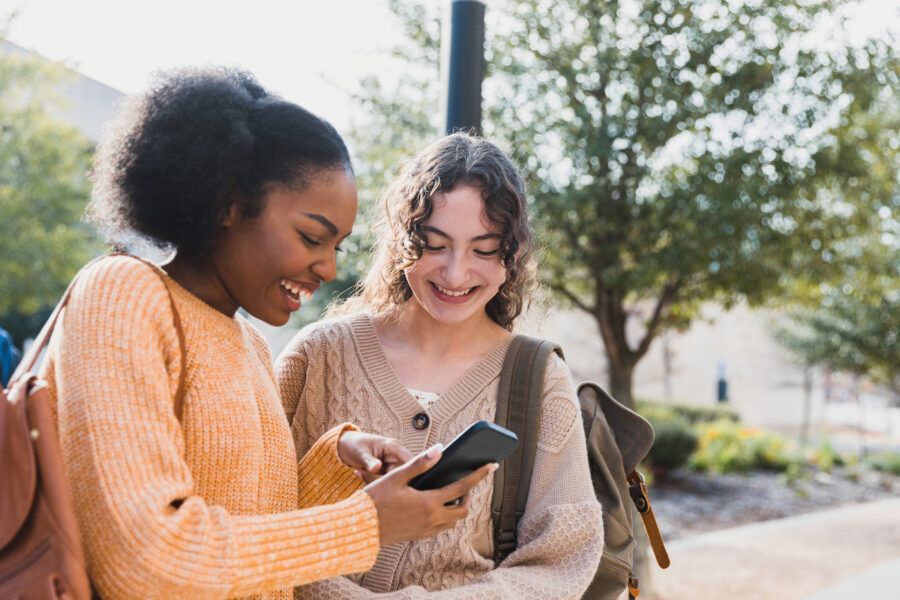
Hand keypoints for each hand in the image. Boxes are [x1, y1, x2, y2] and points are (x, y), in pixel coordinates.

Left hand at [338, 430, 412, 481]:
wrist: (344, 446)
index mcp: (393, 447)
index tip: (398, 482)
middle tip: (371, 477)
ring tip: (364, 473)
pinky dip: (377, 482)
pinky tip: (365, 476)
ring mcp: (391, 464)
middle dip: (388, 479)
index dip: (409, 472)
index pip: (410, 460)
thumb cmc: (353, 445)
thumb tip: (376, 468)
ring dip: (381, 481)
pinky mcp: (386, 471)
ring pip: (394, 479)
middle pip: (402, 473)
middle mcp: (396, 455)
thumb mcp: (360, 453)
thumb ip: (370, 462)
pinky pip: (386, 480)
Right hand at [363, 444, 497, 545]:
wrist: (359, 529)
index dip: (479, 475)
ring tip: (451, 492)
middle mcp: (431, 519)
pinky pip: (440, 527)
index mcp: (428, 502)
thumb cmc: (374, 500)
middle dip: (468, 495)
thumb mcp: (396, 477)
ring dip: (457, 507)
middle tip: (464, 482)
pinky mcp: (418, 535)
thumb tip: (440, 449)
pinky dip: (445, 516)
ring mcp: (425, 530)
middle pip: (463, 509)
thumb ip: (420, 464)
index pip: (462, 487)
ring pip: (453, 520)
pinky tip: (434, 504)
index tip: (491, 465)